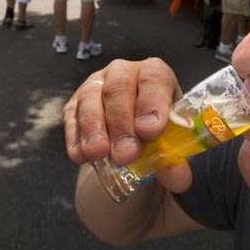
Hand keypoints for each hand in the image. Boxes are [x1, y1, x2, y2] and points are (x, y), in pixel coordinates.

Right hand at [63, 58, 191, 192]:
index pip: (154, 78)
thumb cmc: (156, 139)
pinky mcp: (75, 105)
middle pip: (118, 87)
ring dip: (94, 128)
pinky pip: (71, 117)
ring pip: (90, 98)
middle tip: (125, 155)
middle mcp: (124, 73)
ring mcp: (96, 86)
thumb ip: (175, 162)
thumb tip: (178, 176)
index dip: (152, 102)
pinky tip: (81, 157)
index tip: (150, 131)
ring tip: (99, 154)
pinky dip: (75, 138)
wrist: (130, 150)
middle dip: (121, 123)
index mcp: (156, 76)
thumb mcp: (171, 151)